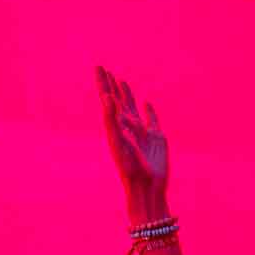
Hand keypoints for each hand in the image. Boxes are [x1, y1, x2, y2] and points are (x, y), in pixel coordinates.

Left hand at [96, 65, 168, 214]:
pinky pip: (151, 120)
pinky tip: (145, 103)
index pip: (107, 100)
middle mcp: (127, 128)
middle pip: (118, 101)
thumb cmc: (129, 167)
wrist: (146, 186)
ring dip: (126, 94)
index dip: (103, 84)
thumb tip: (106, 97)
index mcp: (116, 126)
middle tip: (103, 69)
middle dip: (110, 85)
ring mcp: (141, 132)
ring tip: (120, 80)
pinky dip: (148, 110)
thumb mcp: (118, 141)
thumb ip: (111, 120)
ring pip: (133, 108)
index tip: (98, 67)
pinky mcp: (156, 138)